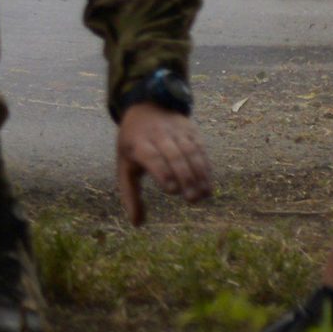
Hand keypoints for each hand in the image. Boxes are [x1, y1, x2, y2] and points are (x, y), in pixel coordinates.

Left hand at [114, 104, 211, 224]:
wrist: (146, 107)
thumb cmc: (133, 145)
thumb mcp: (125, 166)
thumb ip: (130, 195)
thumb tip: (137, 224)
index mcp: (138, 143)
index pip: (151, 156)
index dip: (162, 171)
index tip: (171, 190)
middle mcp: (158, 135)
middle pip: (174, 155)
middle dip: (184, 177)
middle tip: (192, 200)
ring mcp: (175, 131)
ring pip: (190, 152)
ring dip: (199, 174)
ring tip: (203, 195)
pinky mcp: (190, 131)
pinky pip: (200, 149)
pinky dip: (205, 166)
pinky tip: (207, 183)